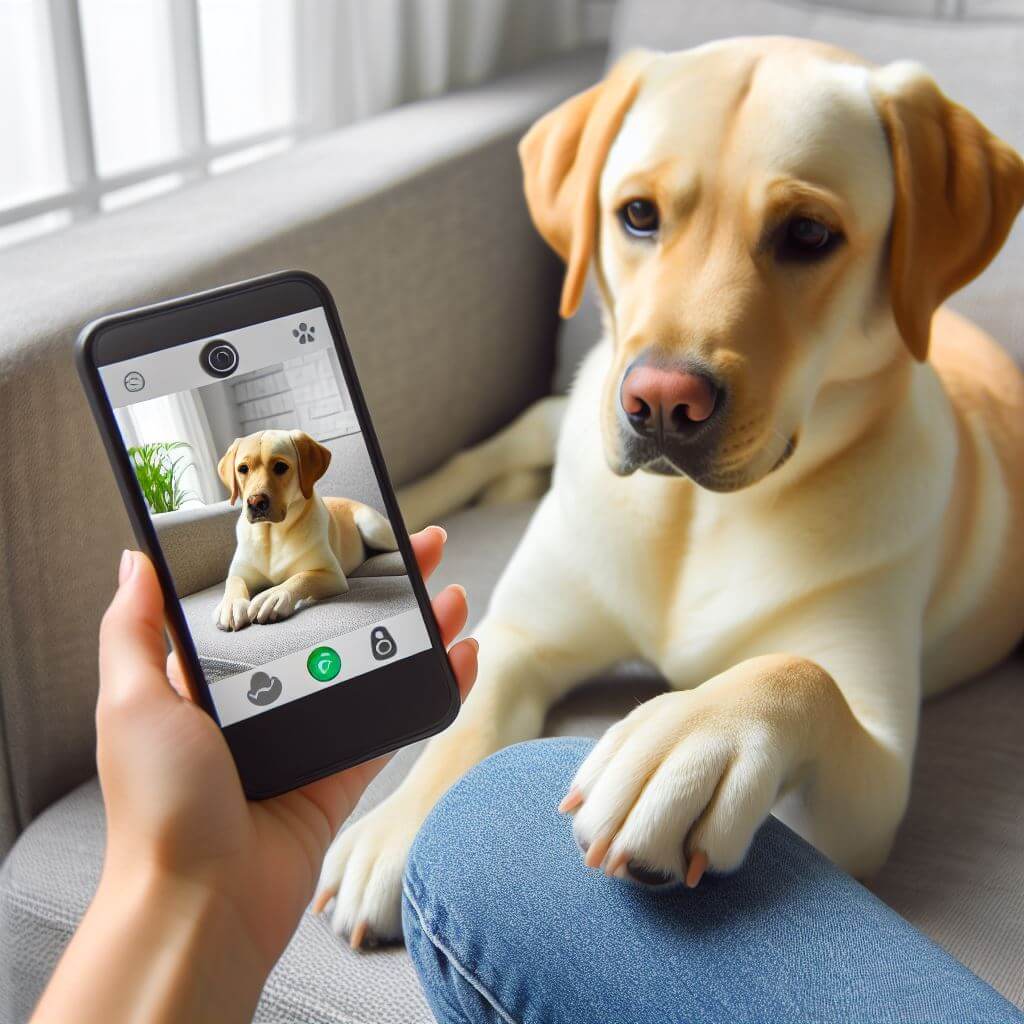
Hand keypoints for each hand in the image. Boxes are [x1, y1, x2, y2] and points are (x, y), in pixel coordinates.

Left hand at [97, 527, 475, 972]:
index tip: (352, 530)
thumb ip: (134, 629)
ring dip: (421, 629)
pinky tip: (461, 656)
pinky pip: (398, 721)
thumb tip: (134, 562)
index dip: (319, 565)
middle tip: (422, 547)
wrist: (202, 902)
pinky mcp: (346, 772)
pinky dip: (434, 687)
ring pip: (380, 666)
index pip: (281, 603)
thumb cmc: (158, 805)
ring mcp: (314, 734)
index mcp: (221, 680)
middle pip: (343, 628)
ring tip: (451, 592)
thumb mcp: (131, 702)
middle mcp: (271, 701)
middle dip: (386, 586)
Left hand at [561, 656, 816, 887]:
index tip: (588, 850)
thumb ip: (616, 775)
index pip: (606, 762)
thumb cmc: (708, 742)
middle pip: (632, 775)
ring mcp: (722, 735)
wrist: (786, 701)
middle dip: (615, 830)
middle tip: (613, 868)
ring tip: (659, 873)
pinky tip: (705, 863)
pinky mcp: (765, 756)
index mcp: (648, 721)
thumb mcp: (660, 745)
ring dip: (657, 842)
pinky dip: (713, 849)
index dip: (592, 808)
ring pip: (677, 789)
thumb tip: (568, 809)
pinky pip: (733, 811)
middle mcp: (680, 721)